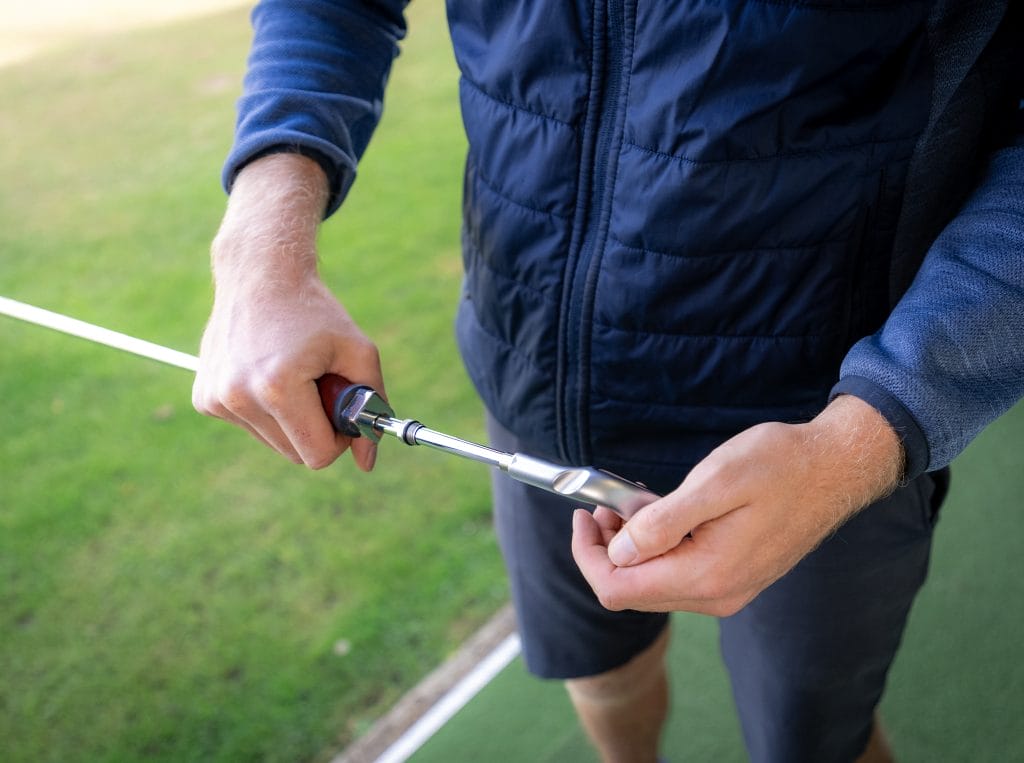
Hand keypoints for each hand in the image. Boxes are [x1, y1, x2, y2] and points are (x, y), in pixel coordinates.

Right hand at [192, 153, 383, 470]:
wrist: (260, 274)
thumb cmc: (316, 313)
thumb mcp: (358, 351)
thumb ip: (373, 407)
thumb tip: (368, 463)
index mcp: (277, 388)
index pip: (318, 455)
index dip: (340, 439)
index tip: (345, 412)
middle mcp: (238, 397)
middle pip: (295, 454)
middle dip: (317, 430)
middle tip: (322, 387)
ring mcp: (216, 399)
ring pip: (273, 443)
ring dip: (292, 420)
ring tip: (293, 373)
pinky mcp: (204, 399)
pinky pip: (250, 426)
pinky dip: (266, 410)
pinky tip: (267, 372)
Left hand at [571, 395, 903, 615]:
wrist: (837, 469)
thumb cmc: (779, 464)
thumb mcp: (715, 482)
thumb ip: (662, 523)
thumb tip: (619, 552)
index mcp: (705, 575)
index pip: (617, 589)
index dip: (588, 554)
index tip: (586, 512)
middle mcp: (715, 596)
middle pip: (630, 593)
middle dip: (606, 551)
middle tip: (607, 503)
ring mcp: (727, 592)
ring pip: (652, 586)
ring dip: (631, 550)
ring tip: (633, 504)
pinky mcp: (735, 579)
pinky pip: (678, 577)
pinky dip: (656, 551)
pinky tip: (662, 516)